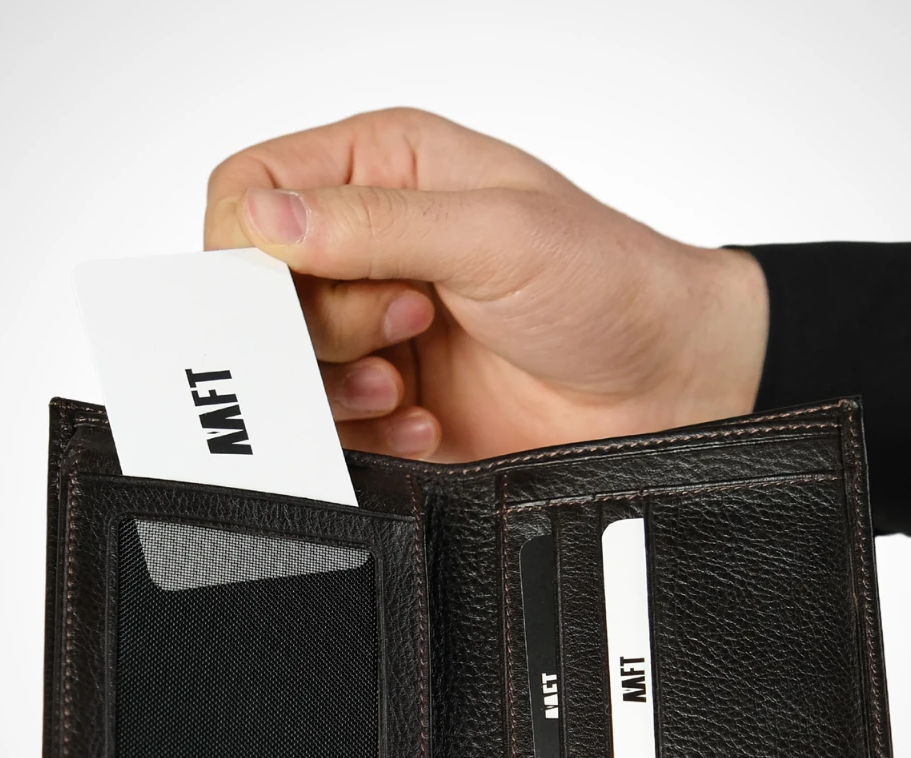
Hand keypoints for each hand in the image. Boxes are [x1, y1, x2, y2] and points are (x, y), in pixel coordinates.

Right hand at [205, 108, 767, 461]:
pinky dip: (369, 433)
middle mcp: (370, 248)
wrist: (662, 383)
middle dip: (320, 322)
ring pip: (286, 364)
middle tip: (405, 321)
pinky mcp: (389, 400)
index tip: (288, 289)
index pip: (251, 187)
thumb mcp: (498, 234)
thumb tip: (266, 221)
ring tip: (406, 383)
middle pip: (257, 287)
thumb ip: (377, 225)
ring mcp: (376, 329)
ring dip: (340, 384)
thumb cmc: (607, 283)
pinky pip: (329, 425)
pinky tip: (425, 420)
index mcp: (384, 171)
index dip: (248, 244)